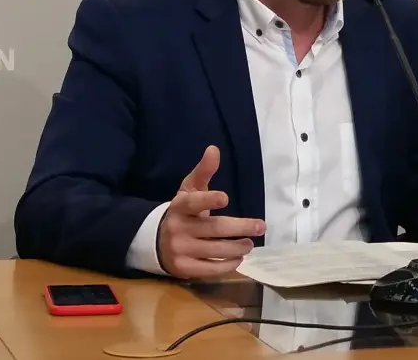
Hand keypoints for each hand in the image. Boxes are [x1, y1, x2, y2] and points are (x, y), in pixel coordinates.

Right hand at [157, 145, 265, 277]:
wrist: (156, 240)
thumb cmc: (182, 212)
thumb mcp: (189, 190)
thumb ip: (203, 171)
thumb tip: (214, 149)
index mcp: (179, 206)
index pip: (193, 203)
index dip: (209, 200)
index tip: (226, 198)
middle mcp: (177, 228)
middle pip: (214, 228)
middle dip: (241, 227)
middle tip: (261, 227)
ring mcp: (179, 250)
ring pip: (216, 250)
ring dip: (237, 247)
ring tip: (249, 244)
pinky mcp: (183, 269)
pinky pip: (210, 269)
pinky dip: (227, 265)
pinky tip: (238, 258)